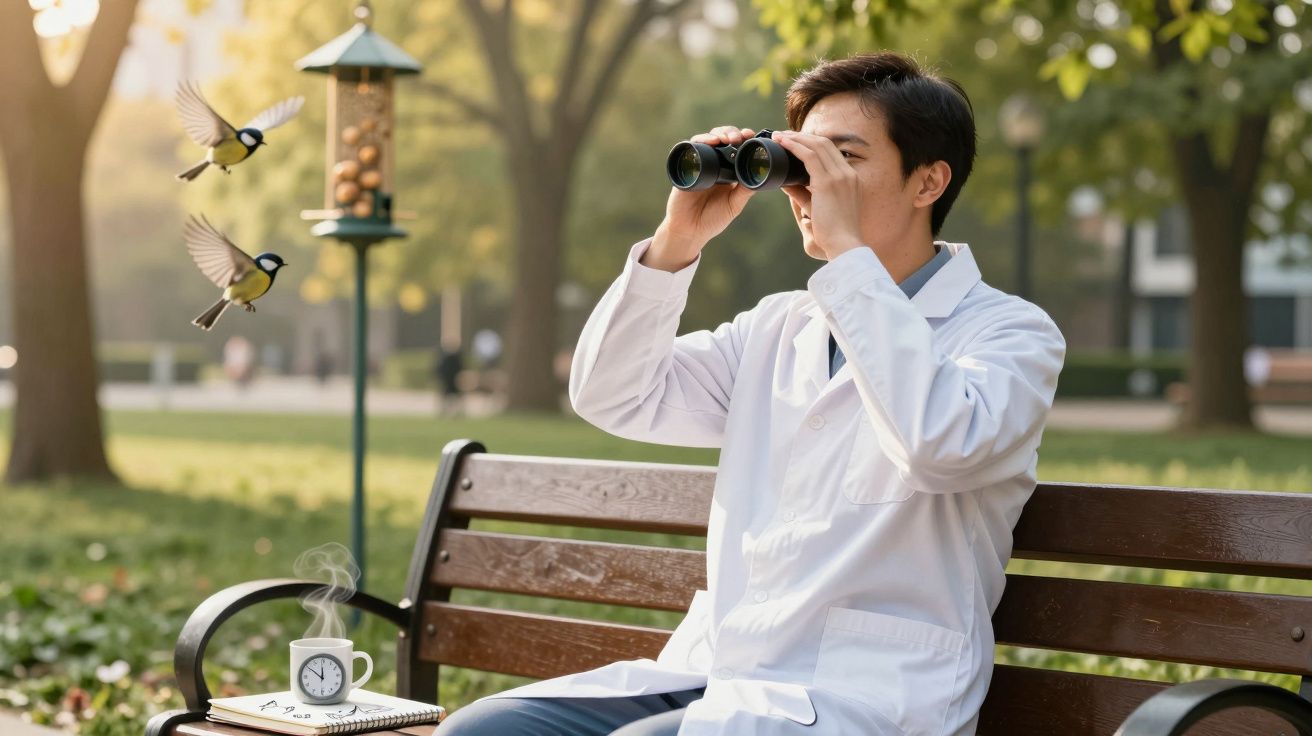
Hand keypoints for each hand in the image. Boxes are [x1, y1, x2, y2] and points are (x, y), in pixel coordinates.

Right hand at [646, 126, 758, 271]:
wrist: (690, 231)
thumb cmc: (712, 220)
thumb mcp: (734, 204)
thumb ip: (745, 190)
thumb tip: (762, 174)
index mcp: (726, 170)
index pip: (735, 147)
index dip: (743, 138)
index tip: (751, 136)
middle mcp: (712, 164)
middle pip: (721, 138)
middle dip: (731, 132)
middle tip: (740, 136)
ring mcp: (698, 163)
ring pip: (707, 139)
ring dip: (717, 134)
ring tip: (726, 138)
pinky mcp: (685, 167)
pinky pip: (691, 148)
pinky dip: (700, 141)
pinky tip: (709, 142)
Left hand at [772, 131, 865, 259]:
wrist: (844, 245)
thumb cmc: (832, 233)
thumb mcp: (817, 208)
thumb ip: (802, 194)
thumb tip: (785, 184)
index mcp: (850, 179)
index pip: (831, 152)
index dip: (812, 143)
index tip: (796, 142)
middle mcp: (848, 173)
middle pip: (825, 144)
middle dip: (802, 136)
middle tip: (783, 136)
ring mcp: (840, 176)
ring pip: (817, 146)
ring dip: (796, 138)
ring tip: (779, 136)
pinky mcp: (828, 182)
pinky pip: (809, 156)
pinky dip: (794, 146)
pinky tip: (782, 143)